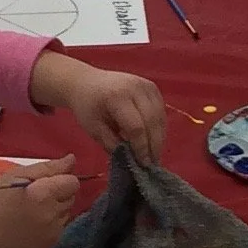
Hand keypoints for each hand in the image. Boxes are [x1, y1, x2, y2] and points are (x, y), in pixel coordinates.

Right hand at [0, 155, 82, 247]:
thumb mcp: (16, 175)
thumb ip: (47, 167)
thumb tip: (71, 160)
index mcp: (43, 194)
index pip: (73, 182)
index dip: (60, 179)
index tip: (44, 182)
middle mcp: (52, 214)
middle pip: (71, 197)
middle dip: (58, 193)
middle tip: (34, 196)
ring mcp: (53, 231)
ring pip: (67, 212)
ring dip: (55, 208)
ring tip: (32, 210)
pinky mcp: (51, 243)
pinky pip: (60, 227)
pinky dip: (51, 223)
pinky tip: (32, 223)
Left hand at [31, 53, 164, 166]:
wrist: (86, 82)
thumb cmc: (87, 107)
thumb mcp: (94, 129)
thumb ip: (112, 144)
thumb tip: (131, 159)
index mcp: (117, 97)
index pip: (136, 127)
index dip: (141, 147)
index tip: (142, 164)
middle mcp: (135, 87)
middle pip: (152, 121)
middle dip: (154, 145)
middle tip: (152, 164)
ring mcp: (146, 85)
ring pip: (160, 117)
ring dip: (159, 138)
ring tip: (154, 155)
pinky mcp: (152, 87)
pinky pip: (161, 111)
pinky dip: (159, 127)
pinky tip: (153, 140)